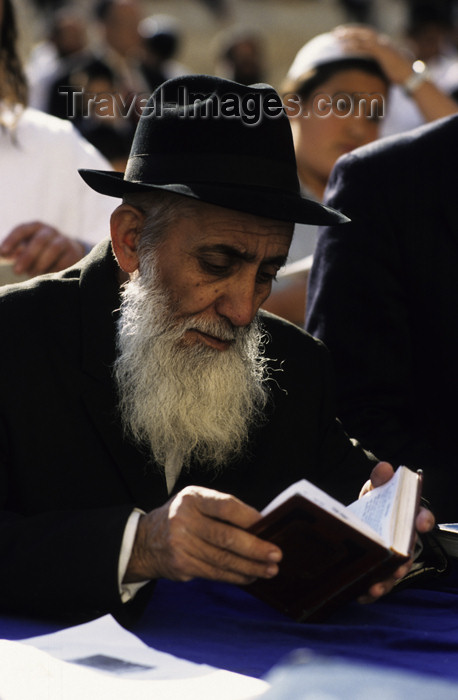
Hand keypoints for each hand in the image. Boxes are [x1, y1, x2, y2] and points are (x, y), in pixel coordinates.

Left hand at [0, 222, 86, 275]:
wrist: (68, 252)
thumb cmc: (40, 251)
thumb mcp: (28, 247)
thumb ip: (18, 250)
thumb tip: (6, 255)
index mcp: (35, 227)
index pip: (22, 229)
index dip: (12, 240)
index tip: (3, 253)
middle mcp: (50, 231)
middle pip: (39, 240)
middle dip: (27, 256)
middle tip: (17, 271)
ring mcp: (64, 241)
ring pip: (53, 249)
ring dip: (40, 264)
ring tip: (31, 275)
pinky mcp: (74, 253)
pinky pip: (64, 261)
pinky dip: (53, 270)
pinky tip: (45, 277)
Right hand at [124, 486, 282, 585]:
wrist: (145, 541)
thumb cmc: (182, 517)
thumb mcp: (196, 502)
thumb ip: (222, 510)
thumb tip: (261, 527)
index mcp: (192, 498)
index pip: (226, 506)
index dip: (249, 518)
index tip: (269, 526)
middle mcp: (184, 520)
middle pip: (226, 537)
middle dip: (255, 548)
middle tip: (277, 555)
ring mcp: (181, 545)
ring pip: (223, 560)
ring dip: (250, 567)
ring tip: (270, 570)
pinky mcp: (182, 566)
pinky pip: (215, 573)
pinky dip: (236, 576)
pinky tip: (250, 576)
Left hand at [333, 26, 413, 84]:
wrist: (410, 76)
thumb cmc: (399, 74)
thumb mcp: (387, 66)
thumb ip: (379, 62)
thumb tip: (373, 66)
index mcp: (383, 44)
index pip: (367, 34)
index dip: (356, 32)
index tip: (344, 33)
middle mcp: (382, 42)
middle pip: (363, 32)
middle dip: (349, 31)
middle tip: (336, 32)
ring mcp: (382, 47)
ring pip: (362, 38)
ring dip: (349, 37)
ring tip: (336, 38)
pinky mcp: (382, 54)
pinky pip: (365, 48)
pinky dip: (354, 47)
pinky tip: (344, 49)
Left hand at [357, 461, 434, 603]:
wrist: (355, 524)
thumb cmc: (372, 507)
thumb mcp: (374, 490)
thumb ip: (379, 480)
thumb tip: (384, 468)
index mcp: (407, 519)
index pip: (422, 518)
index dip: (423, 520)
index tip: (420, 523)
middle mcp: (404, 542)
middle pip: (409, 554)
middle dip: (404, 562)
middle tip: (397, 566)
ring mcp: (392, 560)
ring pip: (394, 574)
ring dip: (386, 582)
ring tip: (375, 586)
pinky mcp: (378, 573)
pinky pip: (377, 585)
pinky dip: (369, 592)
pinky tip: (361, 594)